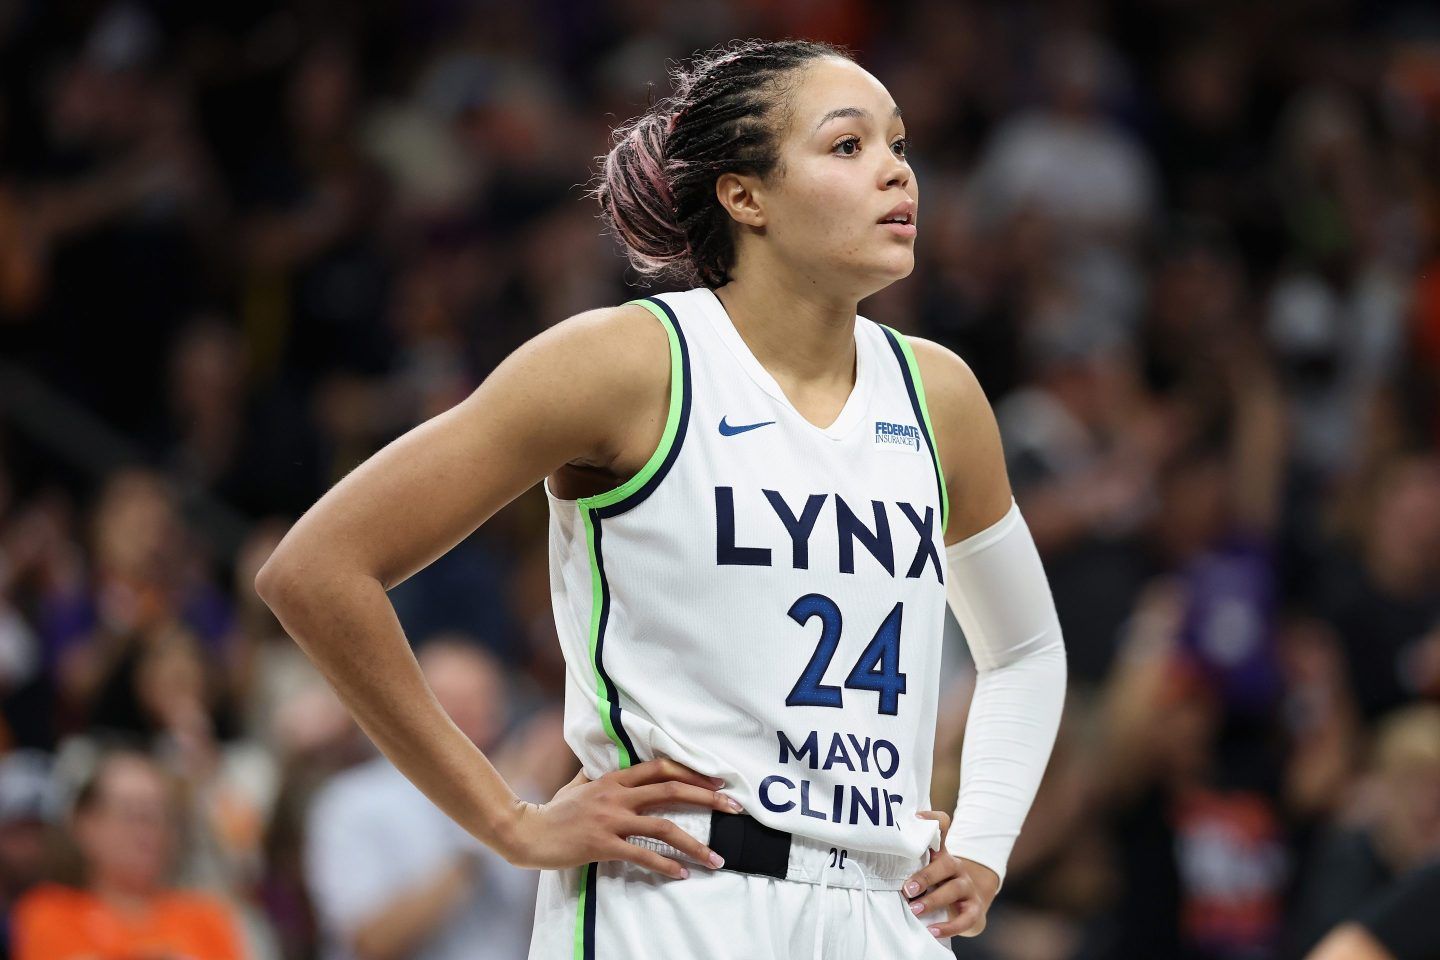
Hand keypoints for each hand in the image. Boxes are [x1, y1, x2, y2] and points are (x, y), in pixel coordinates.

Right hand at [498, 758, 744, 879]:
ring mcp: (611, 819)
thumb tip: (608, 766)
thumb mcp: (578, 784)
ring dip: (695, 844)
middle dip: (708, 799)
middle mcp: (617, 795)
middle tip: (735, 809)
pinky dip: (665, 865)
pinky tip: (681, 874)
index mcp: (614, 779)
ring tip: (716, 859)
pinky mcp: (603, 844)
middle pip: (672, 790)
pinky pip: (642, 855)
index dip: (692, 773)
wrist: (527, 831)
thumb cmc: (553, 809)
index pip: (661, 769)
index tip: (717, 783)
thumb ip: (597, 776)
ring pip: (663, 827)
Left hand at [904, 810, 998, 938]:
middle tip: (907, 889)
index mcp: (941, 854)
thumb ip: (908, 865)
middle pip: (945, 864)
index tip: (915, 818)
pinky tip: (933, 931)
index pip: (942, 827)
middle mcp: (956, 866)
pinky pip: (965, 918)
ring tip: (914, 910)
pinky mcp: (974, 908)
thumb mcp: (924, 871)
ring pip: (954, 889)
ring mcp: (967, 887)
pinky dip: (949, 926)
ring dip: (933, 900)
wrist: (966, 905)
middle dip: (925, 876)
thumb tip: (876, 862)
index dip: (932, 820)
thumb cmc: (936, 886)